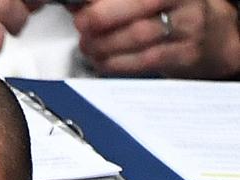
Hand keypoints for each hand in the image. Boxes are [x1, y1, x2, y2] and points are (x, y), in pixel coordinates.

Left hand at [73, 0, 239, 78]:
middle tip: (83, 26)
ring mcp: (187, 27)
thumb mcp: (146, 0)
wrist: (212, 36)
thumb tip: (78, 4)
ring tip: (89, 46)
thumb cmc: (170, 12)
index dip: (106, 4)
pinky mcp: (184, 54)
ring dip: (105, 45)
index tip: (82, 10)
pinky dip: (117, 63)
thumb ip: (113, 1)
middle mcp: (184, 1)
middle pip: (139, 6)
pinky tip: (103, 61)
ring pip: (139, 36)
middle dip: (102, 19)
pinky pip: (145, 61)